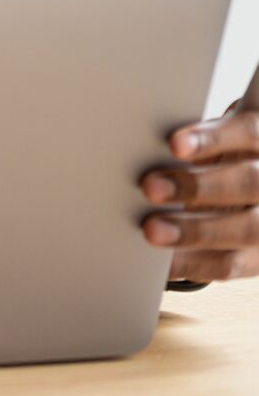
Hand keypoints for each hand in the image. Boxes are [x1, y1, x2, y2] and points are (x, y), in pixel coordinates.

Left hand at [140, 63, 258, 281]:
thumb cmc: (224, 147)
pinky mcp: (258, 255)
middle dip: (198, 187)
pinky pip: (231, 264)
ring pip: (246, 230)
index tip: (173, 144)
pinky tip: (161, 264)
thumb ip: (200, 133)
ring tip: (151, 229)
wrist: (250, 171)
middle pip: (248, 183)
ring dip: (194, 231)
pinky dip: (193, 264)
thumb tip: (147, 138)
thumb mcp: (219, 131)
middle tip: (148, 186)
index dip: (213, 140)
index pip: (247, 133)